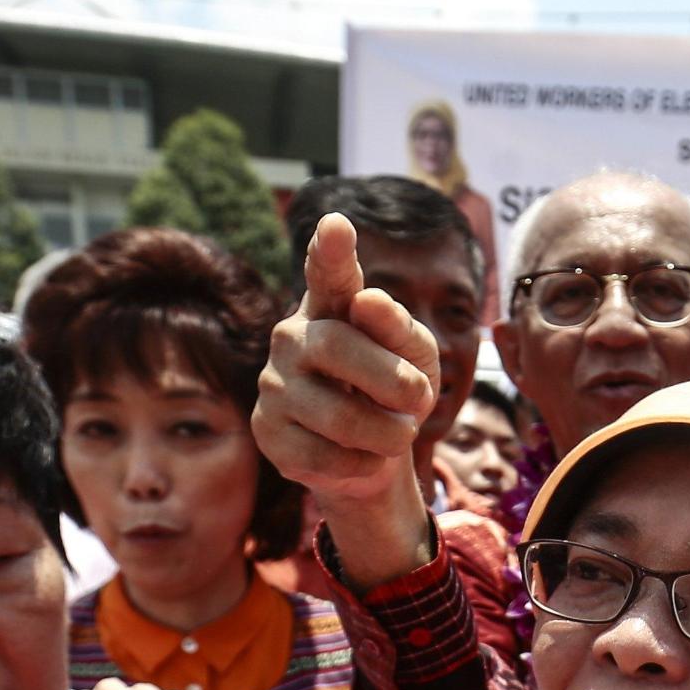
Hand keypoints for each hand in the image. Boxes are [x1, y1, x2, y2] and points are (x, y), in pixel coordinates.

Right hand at [253, 212, 437, 580]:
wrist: (372, 453)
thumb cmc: (393, 390)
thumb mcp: (415, 356)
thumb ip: (400, 329)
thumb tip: (369, 302)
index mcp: (332, 306)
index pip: (327, 273)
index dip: (331, 251)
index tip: (337, 225)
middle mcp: (293, 337)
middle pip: (339, 348)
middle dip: (393, 382)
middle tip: (420, 400)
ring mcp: (273, 384)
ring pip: (337, 415)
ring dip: (388, 433)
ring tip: (400, 433)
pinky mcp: (268, 433)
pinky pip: (324, 457)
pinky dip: (364, 463)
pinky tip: (367, 456)